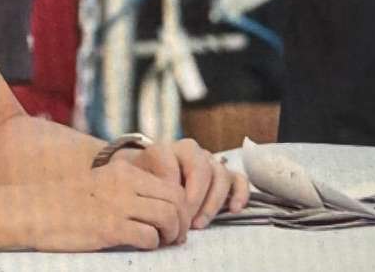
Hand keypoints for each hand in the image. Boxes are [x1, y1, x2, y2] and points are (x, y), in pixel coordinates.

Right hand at [18, 157, 189, 250]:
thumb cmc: (67, 203)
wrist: (34, 211)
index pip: (172, 186)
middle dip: (182, 223)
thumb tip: (156, 207)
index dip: (182, 207)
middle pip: (176, 201)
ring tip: (163, 243)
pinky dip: (152, 245)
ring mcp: (118, 206)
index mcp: (125, 172)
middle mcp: (125, 185)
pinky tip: (143, 246)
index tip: (176, 222)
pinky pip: (148, 237)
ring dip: (171, 235)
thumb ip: (128, 190)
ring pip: (168, 217)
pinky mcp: (109, 228)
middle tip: (176, 237)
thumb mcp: (102, 184)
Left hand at [122, 138, 249, 230]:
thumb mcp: (134, 177)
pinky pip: (239, 179)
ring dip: (212, 202)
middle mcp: (190, 151)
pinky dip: (240, 193)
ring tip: (199, 225)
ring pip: (221, 174)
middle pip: (202, 168)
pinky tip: (233, 210)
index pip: (171, 160)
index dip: (171, 186)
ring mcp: (209, 162)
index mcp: (166, 149)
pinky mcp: (224, 175)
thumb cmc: (142, 179)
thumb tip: (161, 195)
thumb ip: (144, 181)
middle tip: (187, 221)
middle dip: (195, 198)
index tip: (167, 208)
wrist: (148, 175)